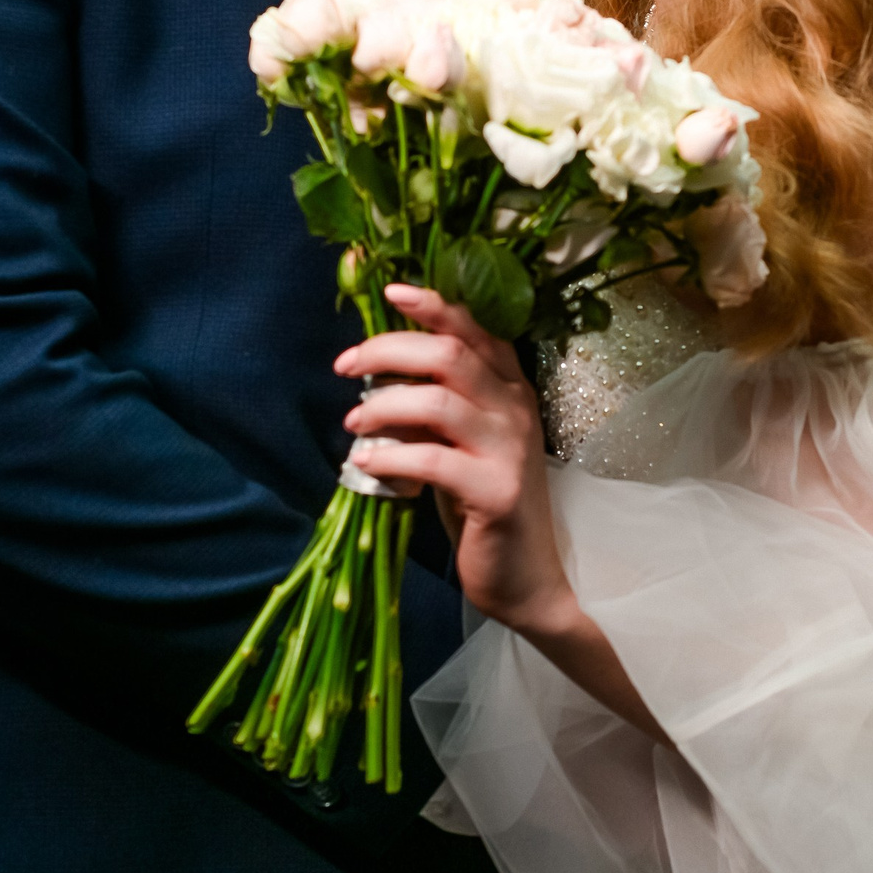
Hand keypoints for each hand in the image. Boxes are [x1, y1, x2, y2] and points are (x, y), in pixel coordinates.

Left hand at [336, 285, 663, 735]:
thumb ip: (431, 408)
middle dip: (389, 350)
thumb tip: (376, 379)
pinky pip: (434, 460)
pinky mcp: (497, 493)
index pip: (476, 328)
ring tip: (353, 424)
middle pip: (450, 353)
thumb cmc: (483, 507)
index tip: (390, 293)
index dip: (434, 304)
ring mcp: (510, 450)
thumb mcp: (458, 445)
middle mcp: (516, 410)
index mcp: (510, 390)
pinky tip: (367, 463)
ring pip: (440, 400)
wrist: (528, 579)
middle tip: (345, 365)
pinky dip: (392, 456)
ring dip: (384, 405)